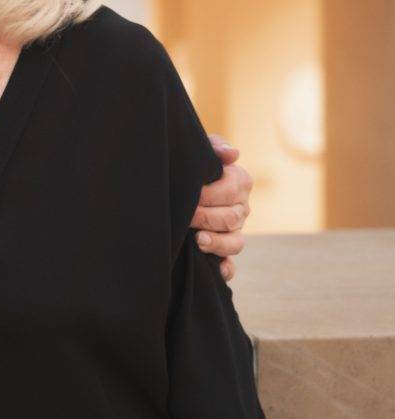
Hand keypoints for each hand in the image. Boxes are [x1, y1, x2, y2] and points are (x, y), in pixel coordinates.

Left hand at [192, 137, 252, 283]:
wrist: (177, 181)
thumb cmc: (192, 164)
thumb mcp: (201, 150)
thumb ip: (215, 147)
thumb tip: (232, 154)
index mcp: (240, 182)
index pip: (231, 190)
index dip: (211, 194)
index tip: (192, 194)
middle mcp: (241, 208)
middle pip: (232, 217)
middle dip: (207, 217)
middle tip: (187, 216)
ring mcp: (234, 231)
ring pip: (235, 242)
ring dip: (218, 243)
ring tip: (199, 240)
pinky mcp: (224, 250)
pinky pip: (231, 264)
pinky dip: (226, 269)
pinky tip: (218, 270)